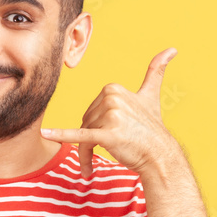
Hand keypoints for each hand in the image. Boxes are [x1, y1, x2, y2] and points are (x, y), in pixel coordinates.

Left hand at [41, 47, 181, 178]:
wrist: (160, 155)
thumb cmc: (151, 128)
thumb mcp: (151, 96)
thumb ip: (156, 71)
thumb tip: (172, 49)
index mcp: (113, 88)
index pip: (90, 111)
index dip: (95, 127)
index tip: (107, 139)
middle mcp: (112, 98)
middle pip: (86, 122)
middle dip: (90, 141)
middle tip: (104, 154)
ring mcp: (111, 115)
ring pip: (84, 136)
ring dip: (85, 154)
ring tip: (93, 167)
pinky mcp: (108, 134)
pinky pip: (81, 135)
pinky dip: (61, 135)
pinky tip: (45, 134)